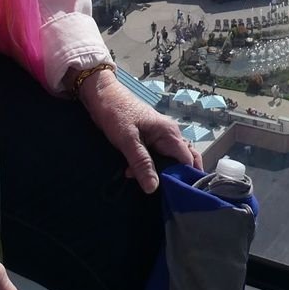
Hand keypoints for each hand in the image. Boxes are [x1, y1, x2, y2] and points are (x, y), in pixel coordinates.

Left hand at [78, 71, 200, 191]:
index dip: (186, 177)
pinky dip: (148, 166)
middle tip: (164, 192)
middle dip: (175, 176)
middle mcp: (169, 134)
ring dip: (157, 172)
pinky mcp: (149, 139)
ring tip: (141, 182)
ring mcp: (159, 136)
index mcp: (169, 132)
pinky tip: (133, 173)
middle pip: (182, 160)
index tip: (178, 195)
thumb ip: (141, 163)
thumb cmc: (115, 112)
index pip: (188, 160)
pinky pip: (155, 156)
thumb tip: (153, 188)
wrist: (100, 94)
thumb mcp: (127, 140)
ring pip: (167, 160)